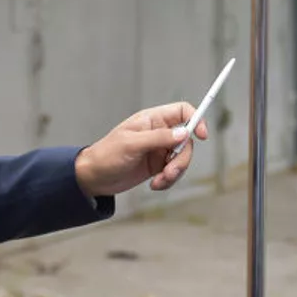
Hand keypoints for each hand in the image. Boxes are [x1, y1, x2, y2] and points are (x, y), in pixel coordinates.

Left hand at [74, 102, 209, 196]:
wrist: (94, 177)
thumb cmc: (107, 155)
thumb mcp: (132, 144)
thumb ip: (159, 138)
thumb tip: (184, 133)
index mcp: (152, 120)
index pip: (183, 111)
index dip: (197, 119)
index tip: (202, 136)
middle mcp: (158, 133)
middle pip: (187, 140)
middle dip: (182, 159)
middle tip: (170, 172)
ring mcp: (159, 150)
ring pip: (182, 158)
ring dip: (175, 172)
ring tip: (159, 181)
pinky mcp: (157, 166)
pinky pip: (174, 172)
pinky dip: (169, 180)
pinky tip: (155, 185)